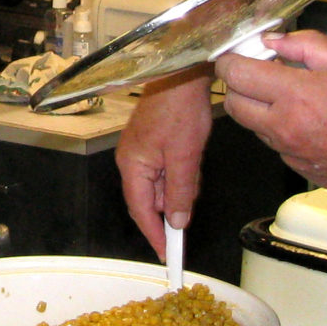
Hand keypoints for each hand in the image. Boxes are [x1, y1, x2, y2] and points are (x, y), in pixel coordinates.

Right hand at [115, 68, 214, 257]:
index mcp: (133, 165)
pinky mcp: (153, 141)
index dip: (154, 235)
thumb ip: (180, 192)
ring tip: (194, 168)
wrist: (184, 70)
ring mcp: (141, 149)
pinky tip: (193, 160)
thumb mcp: (186, 157)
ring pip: (161, 183)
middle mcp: (131, 160)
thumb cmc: (180, 109)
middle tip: (190, 208)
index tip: (167, 255)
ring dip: (179, 186)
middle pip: (150, 198)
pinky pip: (165, 168)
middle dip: (172, 205)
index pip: (141, 211)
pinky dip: (180, 172)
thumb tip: (176, 222)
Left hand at [215, 30, 326, 204]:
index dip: (230, 60)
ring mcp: (288, 153)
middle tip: (261, 72)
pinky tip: (309, 121)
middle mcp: (283, 127)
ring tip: (291, 95)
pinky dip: (278, 130)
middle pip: (232, 104)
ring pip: (251, 126)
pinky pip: (274, 145)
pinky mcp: (298, 170)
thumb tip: (273, 41)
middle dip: (238, 85)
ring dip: (258, 108)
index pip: (236, 74)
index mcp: (295, 95)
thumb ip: (306, 45)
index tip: (239, 53)